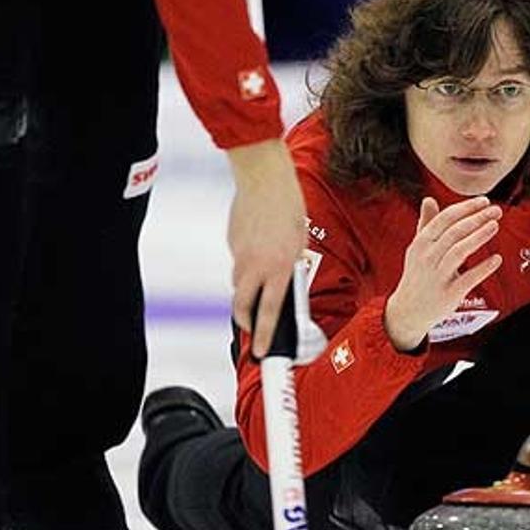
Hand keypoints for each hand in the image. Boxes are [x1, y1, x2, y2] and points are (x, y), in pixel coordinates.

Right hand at [226, 138, 306, 357]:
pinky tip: (257, 247)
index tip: (262, 352)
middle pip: (242, 306)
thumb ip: (288, 266)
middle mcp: (255, 265)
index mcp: (279, 267)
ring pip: (239, 283)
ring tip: (261, 282)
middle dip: (246, 322)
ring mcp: (240, 254)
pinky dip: (246, 263)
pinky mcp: (231, 241)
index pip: (270, 311)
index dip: (266, 335)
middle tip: (253, 327)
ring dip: (247, 289)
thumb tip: (281, 282)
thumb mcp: (298, 242)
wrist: (264, 178)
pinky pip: (238, 261)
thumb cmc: (289, 207)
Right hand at [384, 196, 502, 350]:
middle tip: (496, 210)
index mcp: (421, 243)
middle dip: (476, 218)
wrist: (407, 311)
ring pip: (459, 251)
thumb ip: (425, 224)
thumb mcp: (417, 249)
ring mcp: (438, 276)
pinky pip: (468, 278)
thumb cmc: (417, 275)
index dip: (466, 208)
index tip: (484, 201)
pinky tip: (497, 259)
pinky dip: (483, 268)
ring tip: (495, 225)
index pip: (445, 219)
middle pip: (454, 232)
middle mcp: (428, 257)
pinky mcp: (449, 294)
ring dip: (479, 237)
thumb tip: (428, 199)